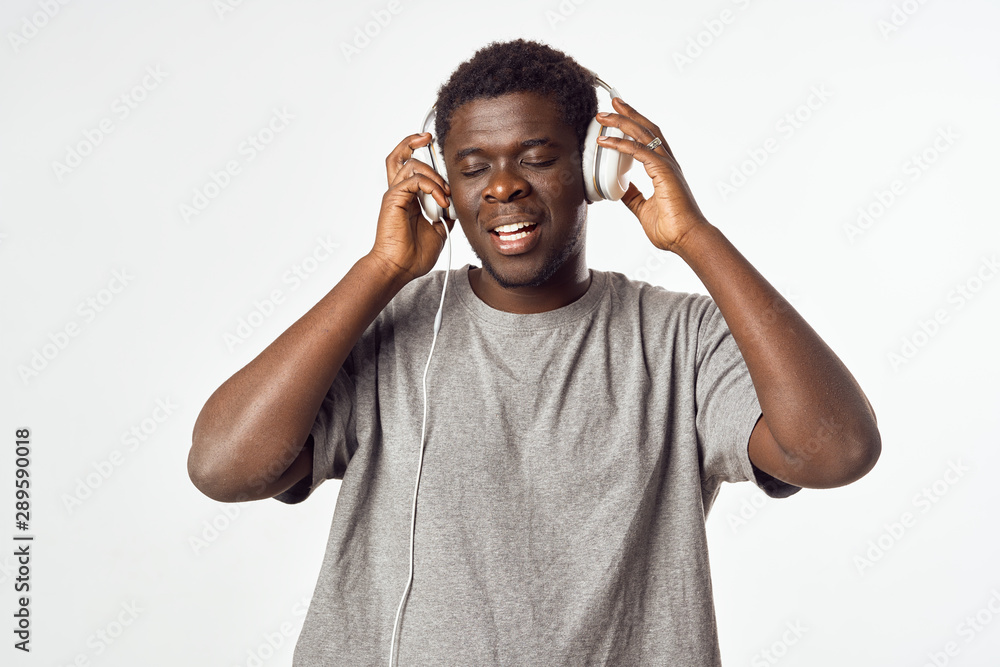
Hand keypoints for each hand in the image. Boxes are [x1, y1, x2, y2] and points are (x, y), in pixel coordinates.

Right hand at [368, 132, 454, 283]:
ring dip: (435, 176)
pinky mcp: (394, 199)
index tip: (438, 153)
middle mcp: (399, 193)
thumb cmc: (413, 255)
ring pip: (411, 165)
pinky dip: (432, 186)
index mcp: (408, 199)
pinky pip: (414, 180)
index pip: (411, 169)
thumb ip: (445, 215)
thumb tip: (454, 206)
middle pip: (399, 156)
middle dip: (413, 142)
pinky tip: (442, 199)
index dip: (424, 158)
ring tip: (446, 194)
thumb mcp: (439, 232)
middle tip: (430, 140)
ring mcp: (395, 195)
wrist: (400, 268)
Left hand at [595, 98, 708, 253]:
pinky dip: (622, 144)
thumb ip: (632, 196)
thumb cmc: (672, 228)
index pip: (648, 139)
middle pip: (646, 129)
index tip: (617, 116)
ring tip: (604, 114)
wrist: (687, 239)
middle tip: (611, 104)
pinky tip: (606, 141)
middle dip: (628, 114)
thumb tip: (620, 187)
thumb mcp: (642, 208)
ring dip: (622, 122)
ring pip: (643, 134)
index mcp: (664, 170)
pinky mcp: (664, 172)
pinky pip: (640, 152)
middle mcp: (667, 163)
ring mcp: (667, 166)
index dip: (633, 125)